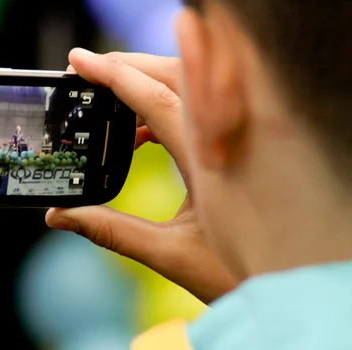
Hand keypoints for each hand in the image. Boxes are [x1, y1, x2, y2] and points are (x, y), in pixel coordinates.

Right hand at [46, 49, 238, 303]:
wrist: (290, 285)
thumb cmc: (237, 275)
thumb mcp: (168, 253)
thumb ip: (111, 231)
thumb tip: (60, 216)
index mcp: (212, 163)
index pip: (158, 101)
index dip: (116, 76)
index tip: (80, 62)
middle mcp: (229, 141)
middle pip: (178, 79)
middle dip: (130, 68)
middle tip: (89, 71)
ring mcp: (238, 139)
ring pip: (191, 88)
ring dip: (148, 85)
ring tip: (109, 100)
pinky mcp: (238, 145)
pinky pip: (198, 109)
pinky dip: (164, 108)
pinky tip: (141, 133)